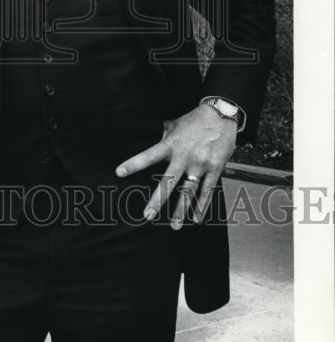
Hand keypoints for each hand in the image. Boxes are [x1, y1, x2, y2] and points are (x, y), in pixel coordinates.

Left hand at [115, 105, 237, 228]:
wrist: (221, 115)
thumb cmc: (194, 120)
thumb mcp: (174, 125)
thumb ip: (164, 137)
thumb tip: (154, 142)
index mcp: (171, 144)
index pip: (148, 155)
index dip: (133, 164)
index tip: (119, 172)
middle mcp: (184, 157)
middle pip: (168, 181)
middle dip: (158, 199)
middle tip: (147, 215)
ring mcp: (200, 164)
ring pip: (189, 191)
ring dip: (181, 210)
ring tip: (174, 226)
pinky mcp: (215, 169)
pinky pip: (207, 191)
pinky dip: (202, 206)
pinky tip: (196, 219)